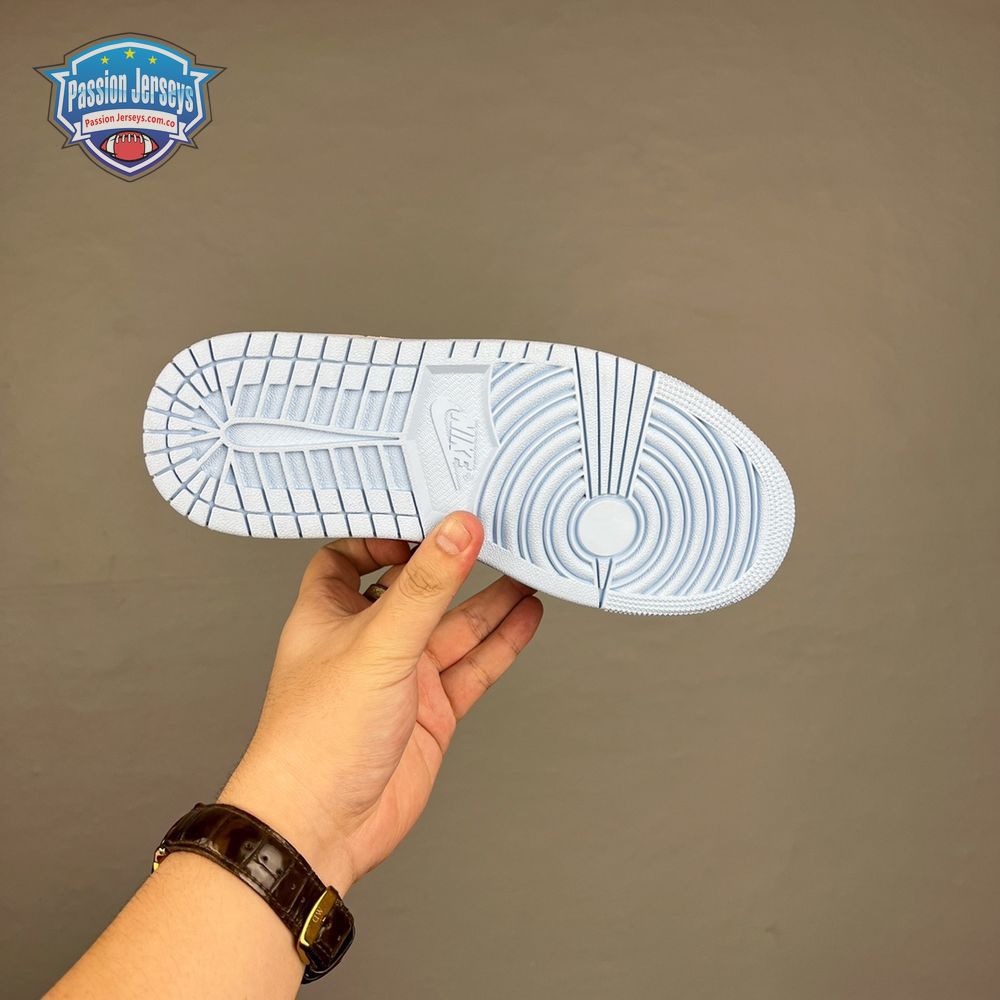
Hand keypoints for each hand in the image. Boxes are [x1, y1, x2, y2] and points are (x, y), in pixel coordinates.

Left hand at [219, 511, 543, 893]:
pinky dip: (501, 644)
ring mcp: (402, 676)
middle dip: (453, 563)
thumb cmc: (315, 740)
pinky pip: (472, 667)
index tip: (425, 516)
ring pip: (454, 628)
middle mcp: (367, 641)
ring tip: (526, 568)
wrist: (323, 826)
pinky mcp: (431, 710)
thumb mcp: (377, 645)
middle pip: (417, 588)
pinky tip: (524, 618)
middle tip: (494, 533)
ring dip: (490, 601)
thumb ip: (424, 587)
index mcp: (330, 613)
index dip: (384, 534)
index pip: (351, 555)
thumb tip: (455, 531)